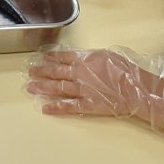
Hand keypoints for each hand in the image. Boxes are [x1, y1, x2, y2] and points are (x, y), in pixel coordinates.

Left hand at [26, 46, 163, 145]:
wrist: (135, 88)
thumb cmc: (125, 70)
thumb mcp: (107, 55)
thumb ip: (91, 57)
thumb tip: (81, 58)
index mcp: (85, 59)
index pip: (62, 57)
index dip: (50, 58)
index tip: (39, 58)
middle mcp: (79, 74)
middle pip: (56, 72)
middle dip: (41, 72)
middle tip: (29, 72)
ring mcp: (81, 90)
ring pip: (57, 88)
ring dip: (43, 88)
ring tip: (30, 88)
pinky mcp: (87, 105)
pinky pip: (68, 107)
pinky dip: (55, 108)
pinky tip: (44, 108)